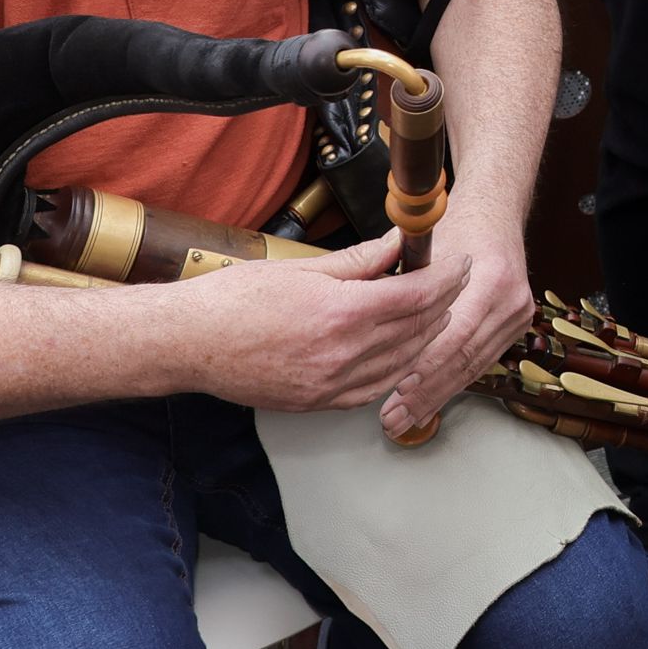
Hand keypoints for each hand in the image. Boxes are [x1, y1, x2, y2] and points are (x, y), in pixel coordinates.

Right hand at [176, 234, 459, 415]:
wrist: (188, 344)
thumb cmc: (235, 300)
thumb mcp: (302, 268)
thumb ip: (358, 261)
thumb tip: (396, 245)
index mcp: (341, 314)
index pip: (416, 296)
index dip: (446, 277)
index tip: (459, 262)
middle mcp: (342, 355)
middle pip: (416, 329)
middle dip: (443, 302)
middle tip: (453, 280)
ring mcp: (331, 385)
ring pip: (401, 362)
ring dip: (426, 335)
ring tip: (434, 310)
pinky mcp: (318, 403)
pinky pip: (374, 388)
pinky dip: (396, 367)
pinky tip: (401, 351)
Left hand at [381, 214, 538, 437]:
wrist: (496, 211)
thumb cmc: (459, 224)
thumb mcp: (428, 244)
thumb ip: (402, 278)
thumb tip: (368, 314)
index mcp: (491, 278)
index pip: (455, 334)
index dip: (424, 366)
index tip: (396, 390)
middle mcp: (511, 299)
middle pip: (464, 359)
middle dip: (425, 393)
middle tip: (394, 417)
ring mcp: (518, 314)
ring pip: (473, 367)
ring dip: (437, 395)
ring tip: (405, 418)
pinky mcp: (517, 325)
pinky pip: (481, 363)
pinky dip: (452, 383)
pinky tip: (430, 400)